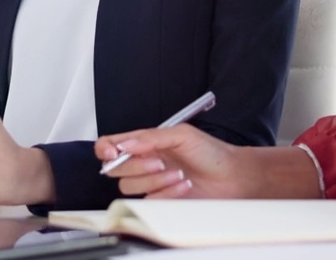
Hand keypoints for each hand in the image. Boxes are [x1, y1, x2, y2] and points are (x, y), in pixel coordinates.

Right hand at [94, 124, 248, 197]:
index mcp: (145, 142)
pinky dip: (166, 193)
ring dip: (154, 180)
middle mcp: (144, 162)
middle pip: (115, 168)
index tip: (113, 152)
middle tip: (160, 162)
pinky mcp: (159, 201)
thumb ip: (150, 137)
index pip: (111, 144)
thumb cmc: (211, 152)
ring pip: (129, 187)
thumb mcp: (181, 134)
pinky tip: (183, 186)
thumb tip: (125, 144)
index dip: (105, 149)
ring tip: (178, 174)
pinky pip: (147, 201)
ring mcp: (150, 183)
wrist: (231, 176)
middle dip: (136, 166)